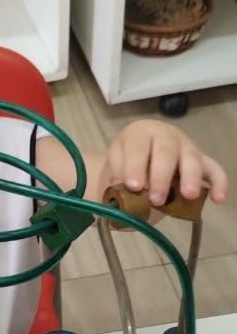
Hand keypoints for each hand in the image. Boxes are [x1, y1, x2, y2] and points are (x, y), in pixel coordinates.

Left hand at [104, 119, 227, 208]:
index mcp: (140, 134)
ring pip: (191, 157)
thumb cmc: (126, 166)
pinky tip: (218, 199)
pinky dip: (219, 183)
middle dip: (161, 176)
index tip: (133, 186)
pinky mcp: (202, 161)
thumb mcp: (115, 169)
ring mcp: (186, 147)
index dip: (135, 166)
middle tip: (156, 199)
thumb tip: (123, 199)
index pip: (137, 147)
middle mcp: (165, 136)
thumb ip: (117, 181)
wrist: (139, 163)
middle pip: (166, 151)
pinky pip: (214, 170)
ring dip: (190, 177)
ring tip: (188, 195)